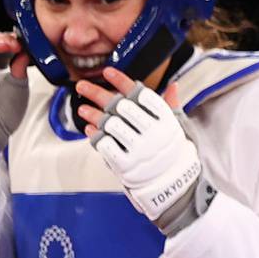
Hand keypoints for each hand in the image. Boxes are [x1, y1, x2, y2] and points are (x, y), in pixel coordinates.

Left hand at [75, 66, 208, 234]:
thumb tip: (172, 86)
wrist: (174, 186)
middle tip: (83, 86)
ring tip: (82, 109)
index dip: (122, 81)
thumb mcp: (176, 128)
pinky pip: (106, 146)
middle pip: (121, 106)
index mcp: (166, 120)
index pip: (142, 94)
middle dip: (98, 94)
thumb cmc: (172, 152)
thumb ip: (171, 107)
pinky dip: (96, 136)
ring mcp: (139, 149)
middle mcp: (153, 132)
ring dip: (93, 115)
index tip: (107, 71)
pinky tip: (90, 129)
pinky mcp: (127, 165)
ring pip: (110, 125)